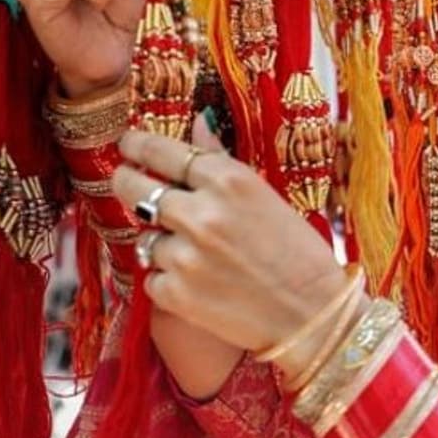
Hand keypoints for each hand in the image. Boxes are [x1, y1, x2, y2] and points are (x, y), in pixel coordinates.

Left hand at [111, 117, 348, 372]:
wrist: (311, 314)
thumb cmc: (299, 253)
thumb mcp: (266, 196)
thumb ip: (223, 162)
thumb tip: (198, 122)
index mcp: (229, 181)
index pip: (162, 151)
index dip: (138, 145)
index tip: (129, 143)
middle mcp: (201, 214)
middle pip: (135, 187)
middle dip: (126, 180)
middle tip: (128, 181)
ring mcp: (185, 256)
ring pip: (145, 237)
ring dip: (161, 242)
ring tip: (195, 253)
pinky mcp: (175, 295)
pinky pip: (153, 277)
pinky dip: (170, 280)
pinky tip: (201, 284)